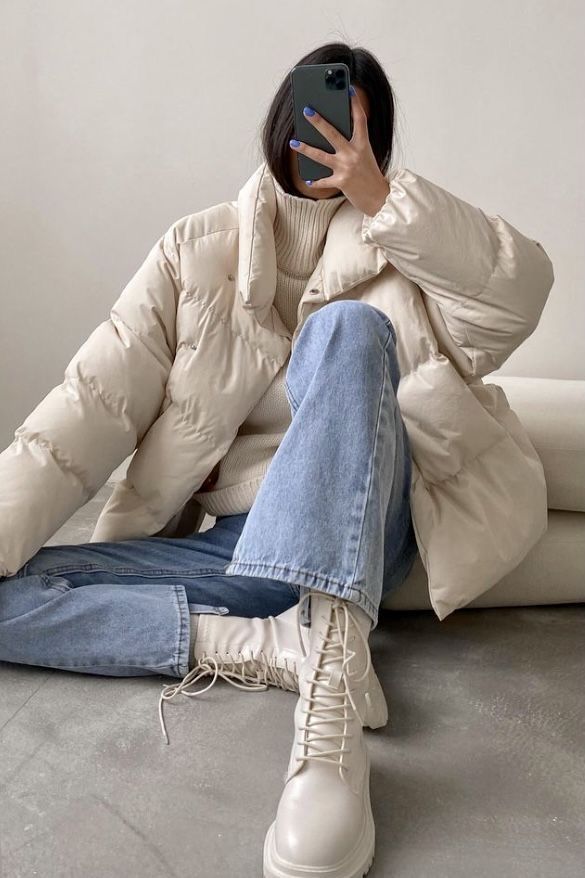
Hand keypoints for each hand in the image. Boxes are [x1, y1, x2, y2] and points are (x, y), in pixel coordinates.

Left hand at [289, 87, 390, 216]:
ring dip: (305, 148)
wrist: (379, 199)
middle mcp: (354, 154)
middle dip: (318, 121)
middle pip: (333, 134)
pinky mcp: (341, 182)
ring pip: (321, 156)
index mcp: (363, 144)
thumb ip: (352, 144)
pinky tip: (307, 180)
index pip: (360, 119)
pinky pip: (323, 181)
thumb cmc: (370, 175)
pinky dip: (315, 181)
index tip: (348, 88)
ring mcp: (347, 168)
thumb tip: (331, 135)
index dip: (355, 104)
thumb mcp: (365, 155)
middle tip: (307, 110)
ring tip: (293, 142)